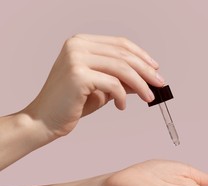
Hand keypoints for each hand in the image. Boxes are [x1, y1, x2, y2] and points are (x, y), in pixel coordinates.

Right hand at [24, 34, 164, 137]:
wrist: (45, 120)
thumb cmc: (72, 103)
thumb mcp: (102, 87)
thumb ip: (121, 79)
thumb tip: (148, 78)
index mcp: (82, 42)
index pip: (120, 44)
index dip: (142, 56)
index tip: (156, 68)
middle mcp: (77, 45)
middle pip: (124, 54)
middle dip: (146, 70)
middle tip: (160, 84)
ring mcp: (76, 58)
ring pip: (122, 68)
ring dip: (140, 84)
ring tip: (149, 97)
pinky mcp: (78, 75)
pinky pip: (113, 84)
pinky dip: (123, 97)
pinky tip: (121, 106)